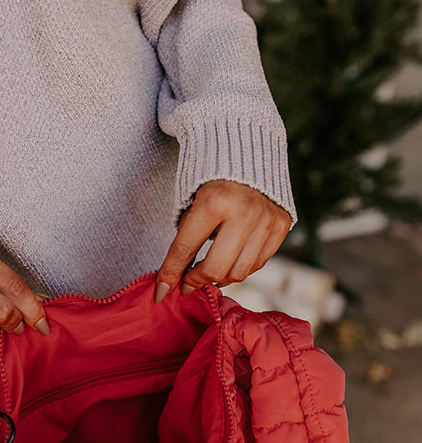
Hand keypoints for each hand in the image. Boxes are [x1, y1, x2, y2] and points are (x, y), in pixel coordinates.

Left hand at [154, 180, 290, 300]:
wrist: (246, 149)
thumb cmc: (210, 178)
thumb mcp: (190, 203)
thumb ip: (184, 241)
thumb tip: (175, 281)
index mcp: (214, 201)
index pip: (185, 250)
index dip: (170, 276)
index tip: (161, 293)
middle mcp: (245, 212)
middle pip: (215, 270)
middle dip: (196, 281)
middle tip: (187, 283)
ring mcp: (267, 219)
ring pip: (239, 272)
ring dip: (219, 277)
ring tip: (208, 270)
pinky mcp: (282, 224)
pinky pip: (258, 263)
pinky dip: (240, 267)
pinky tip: (230, 259)